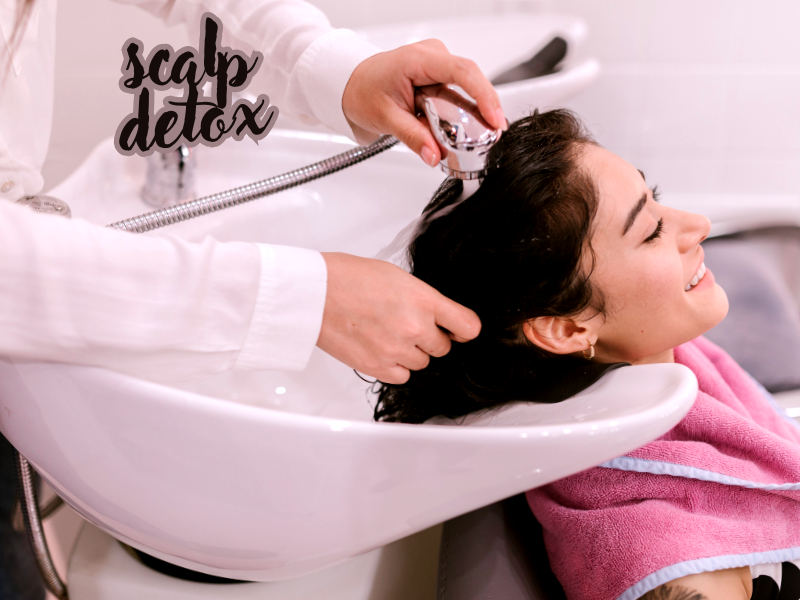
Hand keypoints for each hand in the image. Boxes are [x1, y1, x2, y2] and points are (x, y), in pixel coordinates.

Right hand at [317, 253, 480, 383]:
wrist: (314, 293)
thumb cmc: (348, 277)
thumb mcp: (397, 277)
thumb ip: (421, 299)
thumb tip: (434, 315)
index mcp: (424, 299)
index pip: (468, 326)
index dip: (463, 330)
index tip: (458, 330)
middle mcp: (415, 327)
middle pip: (443, 348)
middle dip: (430, 339)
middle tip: (407, 325)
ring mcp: (397, 350)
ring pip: (422, 363)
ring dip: (411, 353)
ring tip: (387, 334)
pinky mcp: (377, 366)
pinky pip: (402, 376)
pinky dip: (395, 366)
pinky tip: (380, 349)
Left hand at [341, 39, 506, 167]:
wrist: (350, 85)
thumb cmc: (363, 91)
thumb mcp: (386, 118)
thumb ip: (413, 138)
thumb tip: (435, 154)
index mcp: (418, 59)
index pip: (461, 71)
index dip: (483, 95)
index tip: (495, 118)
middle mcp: (432, 57)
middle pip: (471, 80)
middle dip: (484, 108)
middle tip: (494, 134)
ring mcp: (438, 66)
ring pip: (467, 89)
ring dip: (474, 113)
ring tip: (482, 136)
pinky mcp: (439, 78)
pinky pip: (458, 95)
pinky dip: (463, 112)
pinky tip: (467, 128)